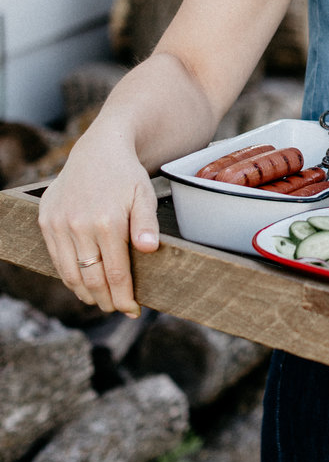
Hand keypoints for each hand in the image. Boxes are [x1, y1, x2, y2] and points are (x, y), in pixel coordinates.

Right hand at [37, 137, 159, 315]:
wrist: (98, 150)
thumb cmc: (126, 175)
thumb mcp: (143, 195)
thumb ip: (146, 224)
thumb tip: (149, 250)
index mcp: (107, 221)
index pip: (116, 272)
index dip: (124, 296)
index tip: (133, 310)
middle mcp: (79, 225)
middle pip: (92, 279)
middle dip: (107, 300)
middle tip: (118, 309)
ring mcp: (59, 224)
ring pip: (71, 274)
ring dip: (87, 294)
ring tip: (102, 301)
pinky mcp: (46, 221)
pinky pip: (57, 259)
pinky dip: (70, 276)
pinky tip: (83, 283)